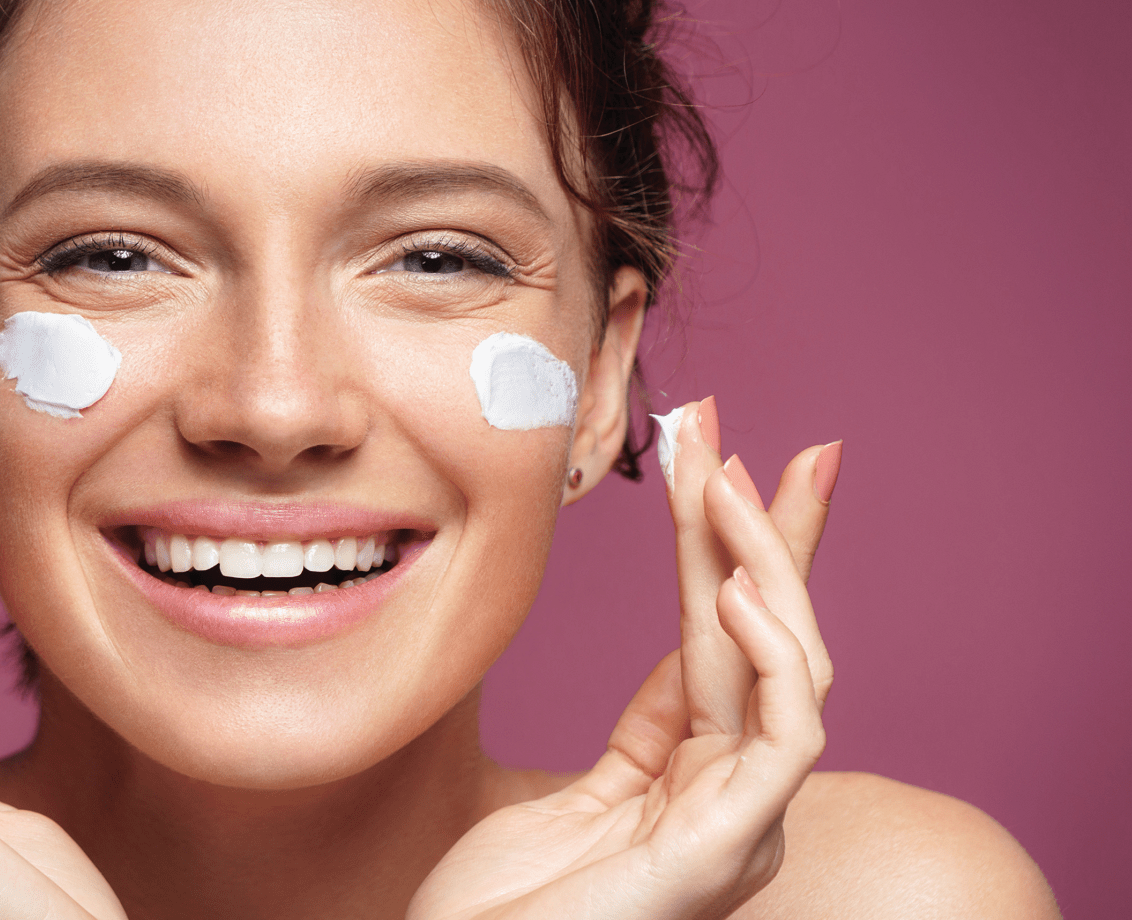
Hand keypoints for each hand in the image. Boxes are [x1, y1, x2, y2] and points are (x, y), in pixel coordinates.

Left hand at [409, 398, 838, 919]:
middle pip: (771, 637)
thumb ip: (650, 725)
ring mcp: (738, 826)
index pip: (731, 639)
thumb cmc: (505, 911)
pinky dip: (774, 659)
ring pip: (793, 670)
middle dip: (763, 526)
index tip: (725, 456)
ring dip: (762, 563)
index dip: (735, 547)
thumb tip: (692, 636)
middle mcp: (735, 798)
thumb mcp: (581, 794)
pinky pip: (785, 740)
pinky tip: (732, 592)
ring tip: (721, 480)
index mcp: (701, 780)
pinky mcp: (725, 852)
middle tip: (726, 425)